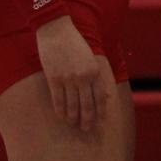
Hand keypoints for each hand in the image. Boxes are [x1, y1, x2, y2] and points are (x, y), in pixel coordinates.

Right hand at [35, 16, 110, 132]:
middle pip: (87, 105)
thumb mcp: (91, 57)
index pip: (100, 97)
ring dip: (73, 117)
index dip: (100, 111)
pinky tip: (62, 116)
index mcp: (94, 71)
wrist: (56, 30)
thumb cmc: (74, 43)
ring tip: (73, 124)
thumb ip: (97, 76)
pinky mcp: (54, 79)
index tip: (99, 120)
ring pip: (72, 105)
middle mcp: (83, 77)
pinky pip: (58, 100)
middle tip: (86, 129)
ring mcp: (68, 79)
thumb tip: (107, 95)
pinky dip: (60, 111)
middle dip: (87, 119)